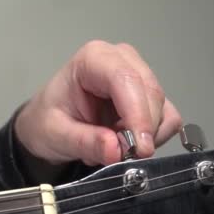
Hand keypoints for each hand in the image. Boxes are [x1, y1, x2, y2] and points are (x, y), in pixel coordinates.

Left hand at [15, 40, 181, 165]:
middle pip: (150, 94)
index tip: (139, 147)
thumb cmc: (47, 120)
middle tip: (118, 154)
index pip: (126, 80)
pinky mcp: (148, 96)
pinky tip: (125, 141)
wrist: (46, 124)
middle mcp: (120, 60)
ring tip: (112, 145)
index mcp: (93, 59)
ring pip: (163, 109)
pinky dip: (152, 138)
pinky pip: (167, 120)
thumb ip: (85, 142)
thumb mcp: (56, 134)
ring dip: (145, 136)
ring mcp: (138, 76)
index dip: (138, 114)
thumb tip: (116, 150)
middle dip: (141, 130)